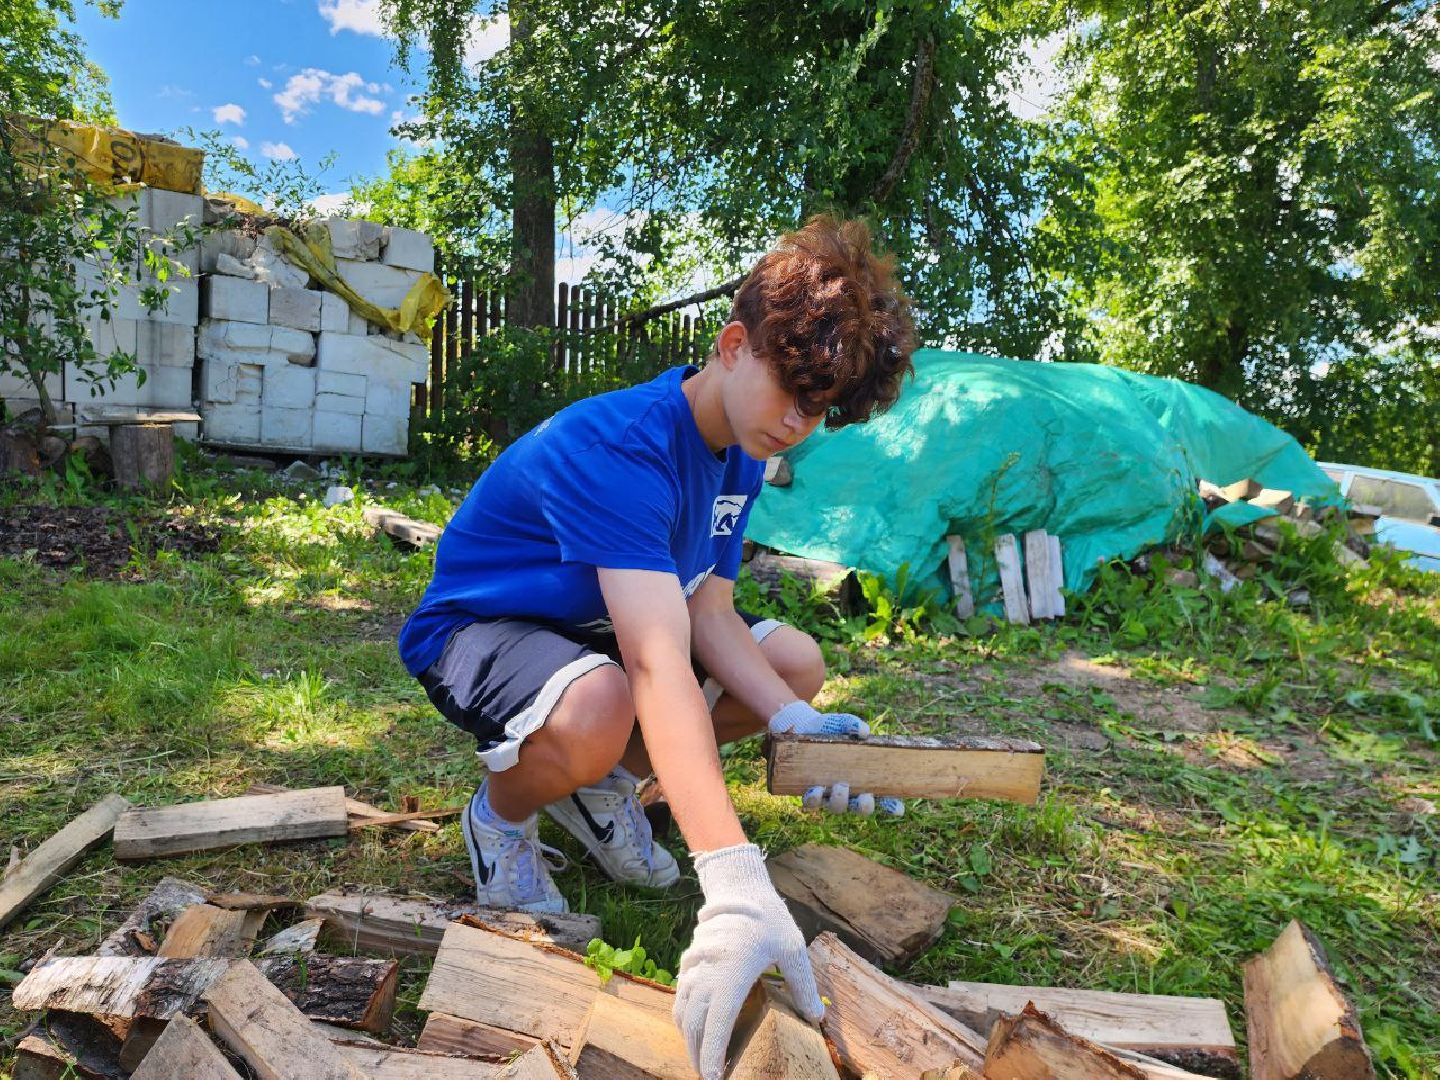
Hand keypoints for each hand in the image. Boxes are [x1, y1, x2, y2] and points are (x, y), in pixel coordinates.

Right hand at [674, 843, 823, 1078]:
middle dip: (699, 1055)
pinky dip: (684, 1020)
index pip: (717, 1023)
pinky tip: (693, 1031)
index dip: (712, 1054)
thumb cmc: (768, 918)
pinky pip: (681, 998)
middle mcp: (707, 973)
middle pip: (695, 1025)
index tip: (712, 1078)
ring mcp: (694, 968)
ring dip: (690, 1040)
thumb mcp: (793, 949)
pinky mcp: (690, 963)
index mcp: (732, 973)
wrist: (739, 887)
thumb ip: (804, 986)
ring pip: (683, 1013)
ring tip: (702, 1060)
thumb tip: (817, 1018)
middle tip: (708, 1077)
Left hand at [770, 703, 894, 815]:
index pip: (883, 796)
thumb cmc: (831, 729)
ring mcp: (829, 793)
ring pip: (837, 808)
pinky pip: (812, 803)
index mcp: (865, 778)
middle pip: (861, 808)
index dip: (892, 806)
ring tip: (839, 786)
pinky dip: (814, 798)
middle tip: (865, 797)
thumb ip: (854, 725)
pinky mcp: (809, 790)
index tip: (899, 808)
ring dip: (840, 801)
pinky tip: (816, 789)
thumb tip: (862, 731)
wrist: (803, 728)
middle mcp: (850, 790)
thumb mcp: (843, 723)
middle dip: (865, 807)